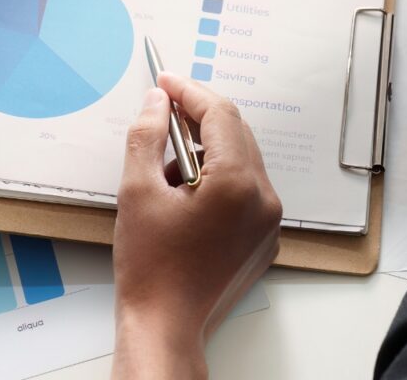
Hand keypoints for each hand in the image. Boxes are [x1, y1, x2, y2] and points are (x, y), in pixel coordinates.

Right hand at [111, 73, 281, 379]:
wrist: (165, 325)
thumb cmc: (150, 265)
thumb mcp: (137, 192)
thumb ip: (147, 136)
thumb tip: (157, 100)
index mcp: (238, 183)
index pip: (220, 115)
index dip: (190, 93)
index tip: (166, 81)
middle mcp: (264, 198)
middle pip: (236, 134)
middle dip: (199, 119)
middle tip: (163, 113)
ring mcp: (270, 221)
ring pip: (243, 161)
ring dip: (208, 150)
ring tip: (167, 168)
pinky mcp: (265, 238)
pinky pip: (247, 190)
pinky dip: (221, 179)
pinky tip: (186, 194)